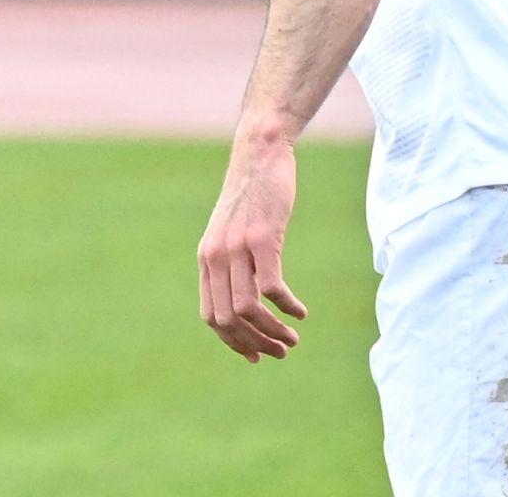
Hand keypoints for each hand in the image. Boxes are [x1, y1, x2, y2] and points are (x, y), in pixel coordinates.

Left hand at [198, 135, 308, 361]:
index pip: (211, 316)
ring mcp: (237, 248)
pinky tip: (300, 311)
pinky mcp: (263, 237)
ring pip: (248, 308)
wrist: (260, 153)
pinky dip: (286, 306)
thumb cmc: (253, 192)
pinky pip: (270, 286)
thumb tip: (247, 294)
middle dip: (255, 343)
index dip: (232, 342)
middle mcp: (216, 257)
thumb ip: (233, 259)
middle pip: (229, 319)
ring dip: (271, 331)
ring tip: (292, 339)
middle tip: (280, 352)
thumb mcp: (233, 228)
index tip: (256, 354)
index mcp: (207, 259)